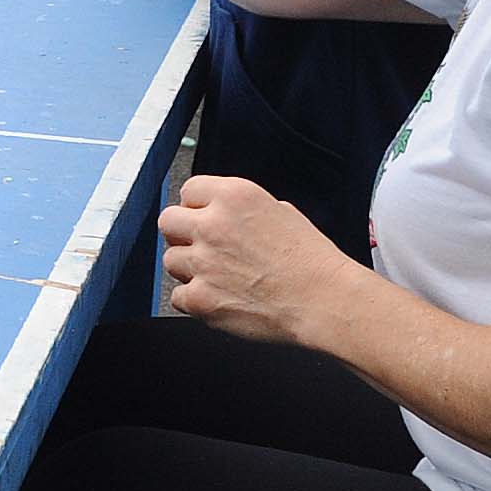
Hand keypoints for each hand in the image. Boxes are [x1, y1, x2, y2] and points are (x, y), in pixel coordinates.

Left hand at [158, 172, 355, 342]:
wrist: (322, 299)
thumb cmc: (311, 262)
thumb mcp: (282, 212)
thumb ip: (244, 210)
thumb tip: (228, 216)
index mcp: (234, 197)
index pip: (189, 190)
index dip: (197, 207)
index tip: (203, 217)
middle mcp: (213, 226)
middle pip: (168, 221)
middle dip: (181, 233)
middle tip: (200, 246)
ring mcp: (203, 263)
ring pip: (169, 260)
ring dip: (188, 268)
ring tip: (217, 276)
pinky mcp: (200, 298)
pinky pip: (176, 296)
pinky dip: (193, 300)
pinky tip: (218, 297)